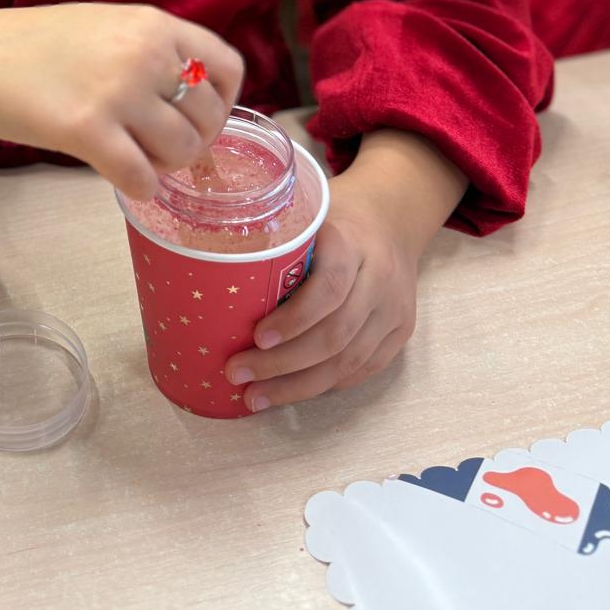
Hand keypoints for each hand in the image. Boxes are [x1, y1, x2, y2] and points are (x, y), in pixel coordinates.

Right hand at [0, 3, 243, 199]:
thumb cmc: (39, 46)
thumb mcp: (107, 26)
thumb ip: (152, 50)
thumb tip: (197, 97)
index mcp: (153, 23)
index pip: (227, 68)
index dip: (222, 103)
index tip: (199, 119)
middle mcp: (143, 53)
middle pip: (207, 118)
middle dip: (192, 143)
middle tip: (162, 149)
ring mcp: (117, 91)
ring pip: (180, 152)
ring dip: (164, 167)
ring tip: (137, 159)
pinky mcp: (87, 131)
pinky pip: (141, 178)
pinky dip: (140, 187)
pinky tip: (122, 178)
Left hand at [223, 169, 419, 409]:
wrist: (393, 217)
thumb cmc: (334, 215)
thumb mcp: (307, 212)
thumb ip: (275, 237)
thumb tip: (208, 267)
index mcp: (353, 241)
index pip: (330, 287)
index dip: (294, 319)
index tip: (255, 337)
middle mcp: (381, 277)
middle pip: (336, 334)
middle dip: (284, 364)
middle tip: (237, 374)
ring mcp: (395, 308)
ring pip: (350, 361)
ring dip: (299, 386)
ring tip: (256, 396)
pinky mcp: (401, 331)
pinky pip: (363, 369)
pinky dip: (325, 384)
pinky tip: (291, 391)